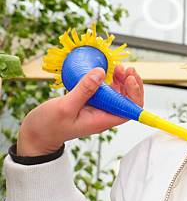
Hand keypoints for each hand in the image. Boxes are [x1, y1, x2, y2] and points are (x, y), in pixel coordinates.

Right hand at [17, 64, 143, 155]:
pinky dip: (111, 81)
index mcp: (102, 120)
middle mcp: (104, 115)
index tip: (130, 79)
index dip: (135, 95)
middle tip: (126, 69)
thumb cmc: (49, 126)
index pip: (129, 110)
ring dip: (122, 81)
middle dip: (131, 84)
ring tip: (119, 67)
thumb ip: (84, 90)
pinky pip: (107, 91)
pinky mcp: (92, 102)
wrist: (37, 133)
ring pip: (119, 94)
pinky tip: (109, 71)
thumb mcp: (65, 106)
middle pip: (128, 101)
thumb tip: (100, 73)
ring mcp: (99, 108)